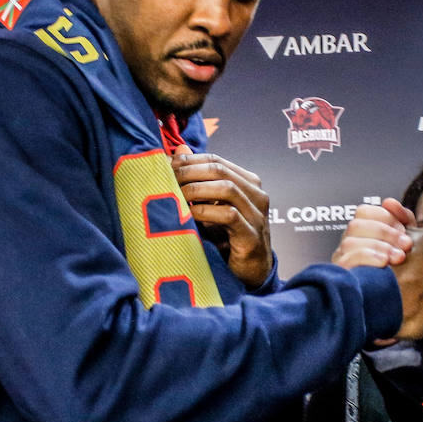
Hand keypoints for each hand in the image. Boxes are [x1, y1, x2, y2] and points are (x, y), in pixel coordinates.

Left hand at [171, 146, 271, 289]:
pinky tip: (189, 215)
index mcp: (248, 183)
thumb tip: (179, 150)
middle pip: (220, 170)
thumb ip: (197, 179)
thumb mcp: (210, 205)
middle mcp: (257, 195)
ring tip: (175, 196)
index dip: (188, 160)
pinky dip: (205, 212)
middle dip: (189, 172)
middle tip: (166, 179)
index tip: (165, 166)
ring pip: (226, 189)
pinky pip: (229, 215)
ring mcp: (257, 215)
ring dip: (195, 190)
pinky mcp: (252, 236)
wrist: (248, 272)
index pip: (216, 160)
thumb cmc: (227, 237)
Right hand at [331, 198, 413, 268]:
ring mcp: (341, 260)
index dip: (385, 216)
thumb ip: (402, 219)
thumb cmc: (400, 271)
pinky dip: (367, 257)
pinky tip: (384, 263)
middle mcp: (347, 244)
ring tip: (399, 257)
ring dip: (378, 246)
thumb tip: (389, 201)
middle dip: (385, 232)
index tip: (405, 228)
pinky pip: (347, 260)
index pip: (364, 212)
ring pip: (350, 242)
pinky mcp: (342, 276)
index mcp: (361, 233)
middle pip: (356, 225)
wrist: (397, 304)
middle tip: (406, 244)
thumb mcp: (404, 241)